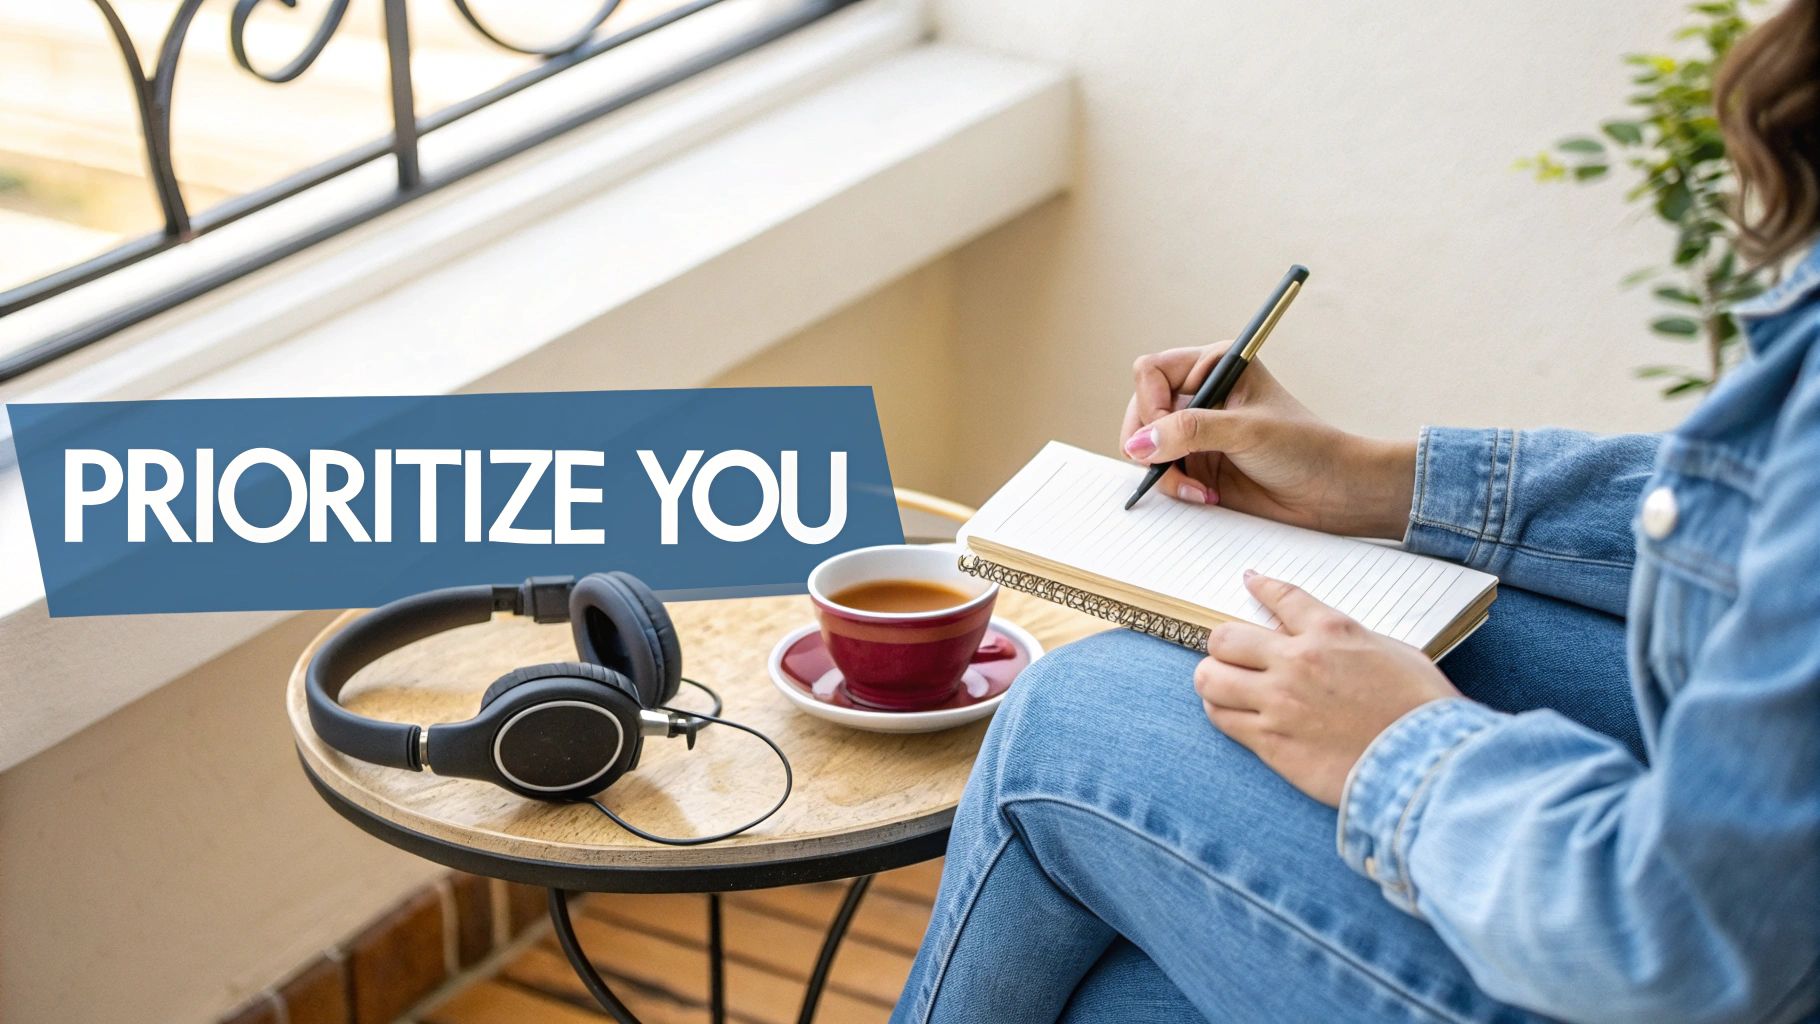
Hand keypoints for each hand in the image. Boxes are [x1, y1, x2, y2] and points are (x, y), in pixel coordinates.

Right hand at [1119, 344, 1415, 538]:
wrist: (1333, 493)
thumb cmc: (1304, 448)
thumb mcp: (1245, 431)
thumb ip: (1189, 431)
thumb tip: (1138, 442)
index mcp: (1215, 365)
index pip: (1152, 372)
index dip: (1150, 404)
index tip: (1165, 432)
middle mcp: (1202, 394)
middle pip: (1141, 409)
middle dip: (1150, 442)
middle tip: (1170, 463)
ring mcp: (1197, 431)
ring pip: (1145, 444)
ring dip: (1162, 470)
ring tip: (1194, 487)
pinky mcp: (1198, 463)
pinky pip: (1160, 472)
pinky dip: (1173, 486)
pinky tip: (1203, 494)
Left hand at [1194, 572, 1461, 805]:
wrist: (1426, 763)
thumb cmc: (1421, 709)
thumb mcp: (1393, 653)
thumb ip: (1349, 641)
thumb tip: (1325, 639)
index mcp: (1331, 632)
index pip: (1280, 597)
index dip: (1260, 586)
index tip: (1250, 581)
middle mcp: (1296, 662)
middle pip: (1224, 638)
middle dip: (1226, 645)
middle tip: (1235, 655)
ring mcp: (1278, 703)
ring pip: (1211, 679)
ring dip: (1215, 679)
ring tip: (1227, 686)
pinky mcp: (1271, 742)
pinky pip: (1222, 719)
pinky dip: (1222, 712)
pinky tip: (1233, 712)